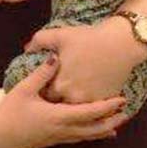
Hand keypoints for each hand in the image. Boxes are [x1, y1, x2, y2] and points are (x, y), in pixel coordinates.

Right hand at [0, 54, 127, 147]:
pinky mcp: (53, 141)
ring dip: (103, 129)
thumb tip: (55, 57)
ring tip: (117, 123)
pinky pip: (78, 138)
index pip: (89, 112)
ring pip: (87, 136)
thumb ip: (42, 73)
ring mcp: (58, 137)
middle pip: (94, 129)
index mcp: (58, 116)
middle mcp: (62, 130)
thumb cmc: (10, 110)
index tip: (121, 100)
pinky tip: (93, 133)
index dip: (106, 107)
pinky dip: (90, 134)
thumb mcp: (24, 88)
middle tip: (126, 112)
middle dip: (111, 121)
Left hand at [24, 20, 145, 103]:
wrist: (120, 44)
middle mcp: (75, 98)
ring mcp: (91, 103)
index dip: (42, 93)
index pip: (44, 97)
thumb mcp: (58, 35)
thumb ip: (38, 42)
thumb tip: (26, 49)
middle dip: (55, 103)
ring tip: (67, 101)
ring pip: (76, 112)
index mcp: (60, 84)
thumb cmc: (87, 38)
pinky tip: (84, 103)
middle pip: (59, 107)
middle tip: (52, 96)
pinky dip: (88, 108)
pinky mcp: (106, 102)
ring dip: (71, 108)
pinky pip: (93, 111)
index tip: (40, 90)